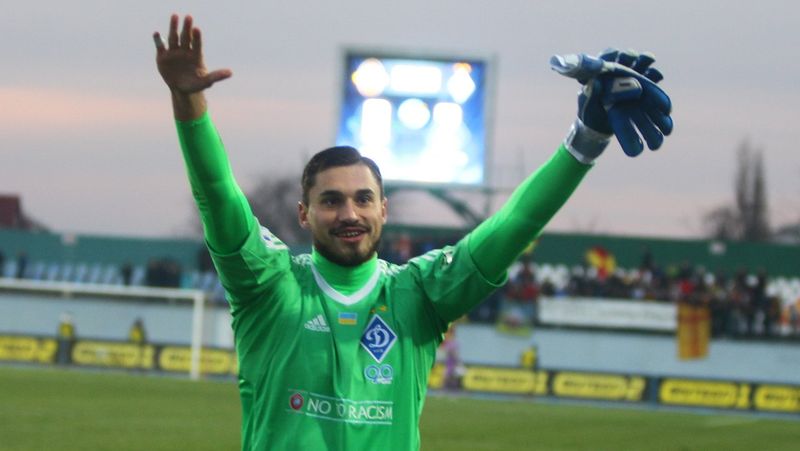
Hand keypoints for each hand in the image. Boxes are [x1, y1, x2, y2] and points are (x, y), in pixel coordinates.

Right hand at [154, 14, 231, 93]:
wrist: (181, 89)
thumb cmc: (195, 84)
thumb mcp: (206, 82)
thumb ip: (216, 76)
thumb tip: (230, 73)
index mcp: (196, 55)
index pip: (197, 44)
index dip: (197, 37)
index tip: (197, 29)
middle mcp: (185, 50)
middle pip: (186, 37)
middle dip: (187, 27)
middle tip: (189, 17)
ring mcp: (174, 52)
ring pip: (174, 37)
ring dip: (174, 27)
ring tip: (175, 16)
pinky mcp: (163, 56)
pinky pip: (160, 46)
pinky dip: (158, 40)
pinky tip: (157, 33)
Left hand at [551, 49, 672, 156]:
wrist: (604, 128)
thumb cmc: (592, 114)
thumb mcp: (588, 106)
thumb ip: (591, 95)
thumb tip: (596, 82)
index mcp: (602, 71)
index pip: (607, 57)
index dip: (610, 55)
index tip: (611, 58)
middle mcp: (619, 70)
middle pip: (627, 56)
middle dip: (629, 55)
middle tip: (630, 57)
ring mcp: (633, 77)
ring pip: (642, 62)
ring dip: (645, 59)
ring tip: (648, 59)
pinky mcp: (645, 87)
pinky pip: (653, 77)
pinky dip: (655, 75)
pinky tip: (656, 76)